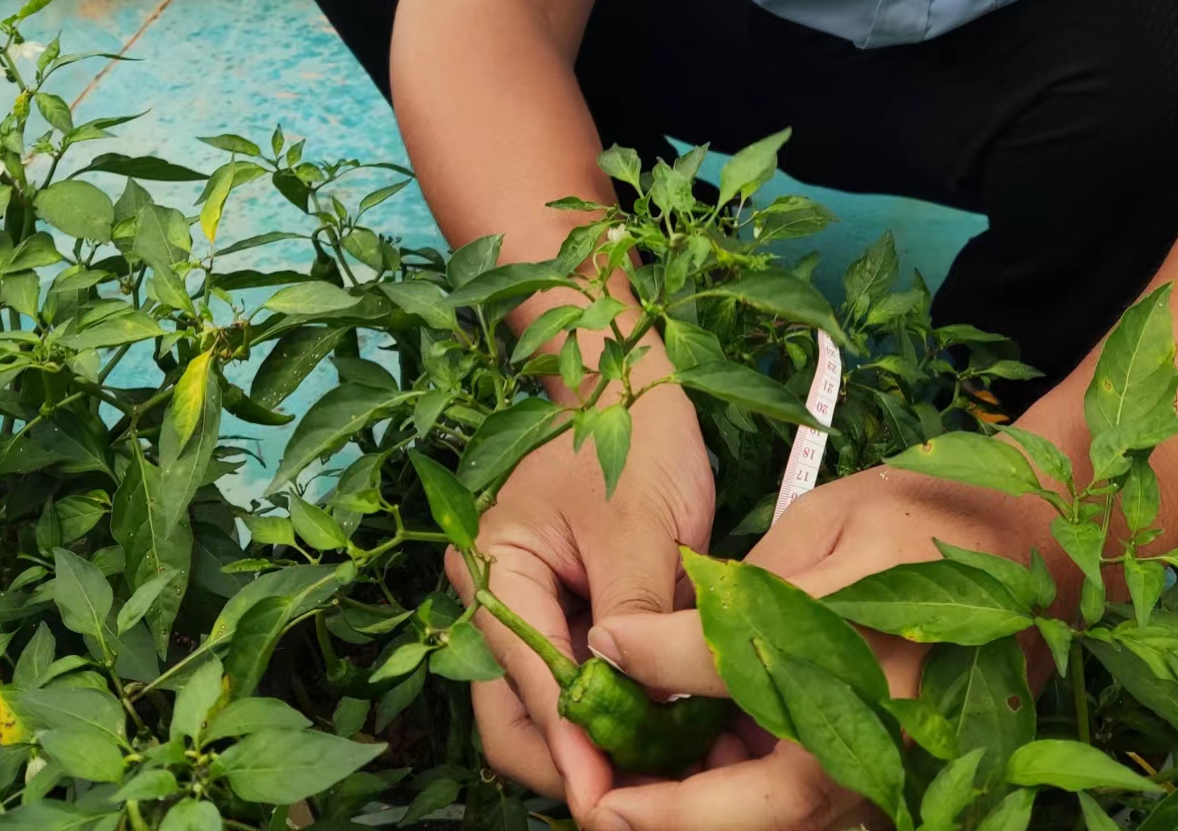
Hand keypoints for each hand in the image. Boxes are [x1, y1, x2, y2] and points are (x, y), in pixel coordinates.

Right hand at [445, 385, 714, 820]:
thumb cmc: (632, 438)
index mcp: (496, 569)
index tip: (606, 802)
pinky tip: (681, 738)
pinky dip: (627, 717)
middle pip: (521, 716)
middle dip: (579, 764)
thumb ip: (635, 617)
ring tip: (675, 777)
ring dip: (607, 750)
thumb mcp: (641, 527)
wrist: (635, 387)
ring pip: (555, 712)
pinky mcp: (577, 618)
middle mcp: (504, 600)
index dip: (570, 747)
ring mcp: (538, 612)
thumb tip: (644, 709)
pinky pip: (589, 684)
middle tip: (641, 804)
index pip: (526, 681)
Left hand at [580, 466, 1054, 830]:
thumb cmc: (932, 516)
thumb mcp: (833, 518)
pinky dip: (761, 804)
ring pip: (794, 821)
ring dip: (712, 819)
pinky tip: (712, 774)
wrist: (1042, 548)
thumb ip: (755, 582)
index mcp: (862, 636)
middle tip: (602, 802)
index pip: (733, 661)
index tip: (602, 643)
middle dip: (676, 812)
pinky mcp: (915, 775)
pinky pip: (826, 809)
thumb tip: (668, 635)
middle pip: (768, 802)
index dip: (654, 656)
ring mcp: (909, 762)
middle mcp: (889, 721)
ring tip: (639, 795)